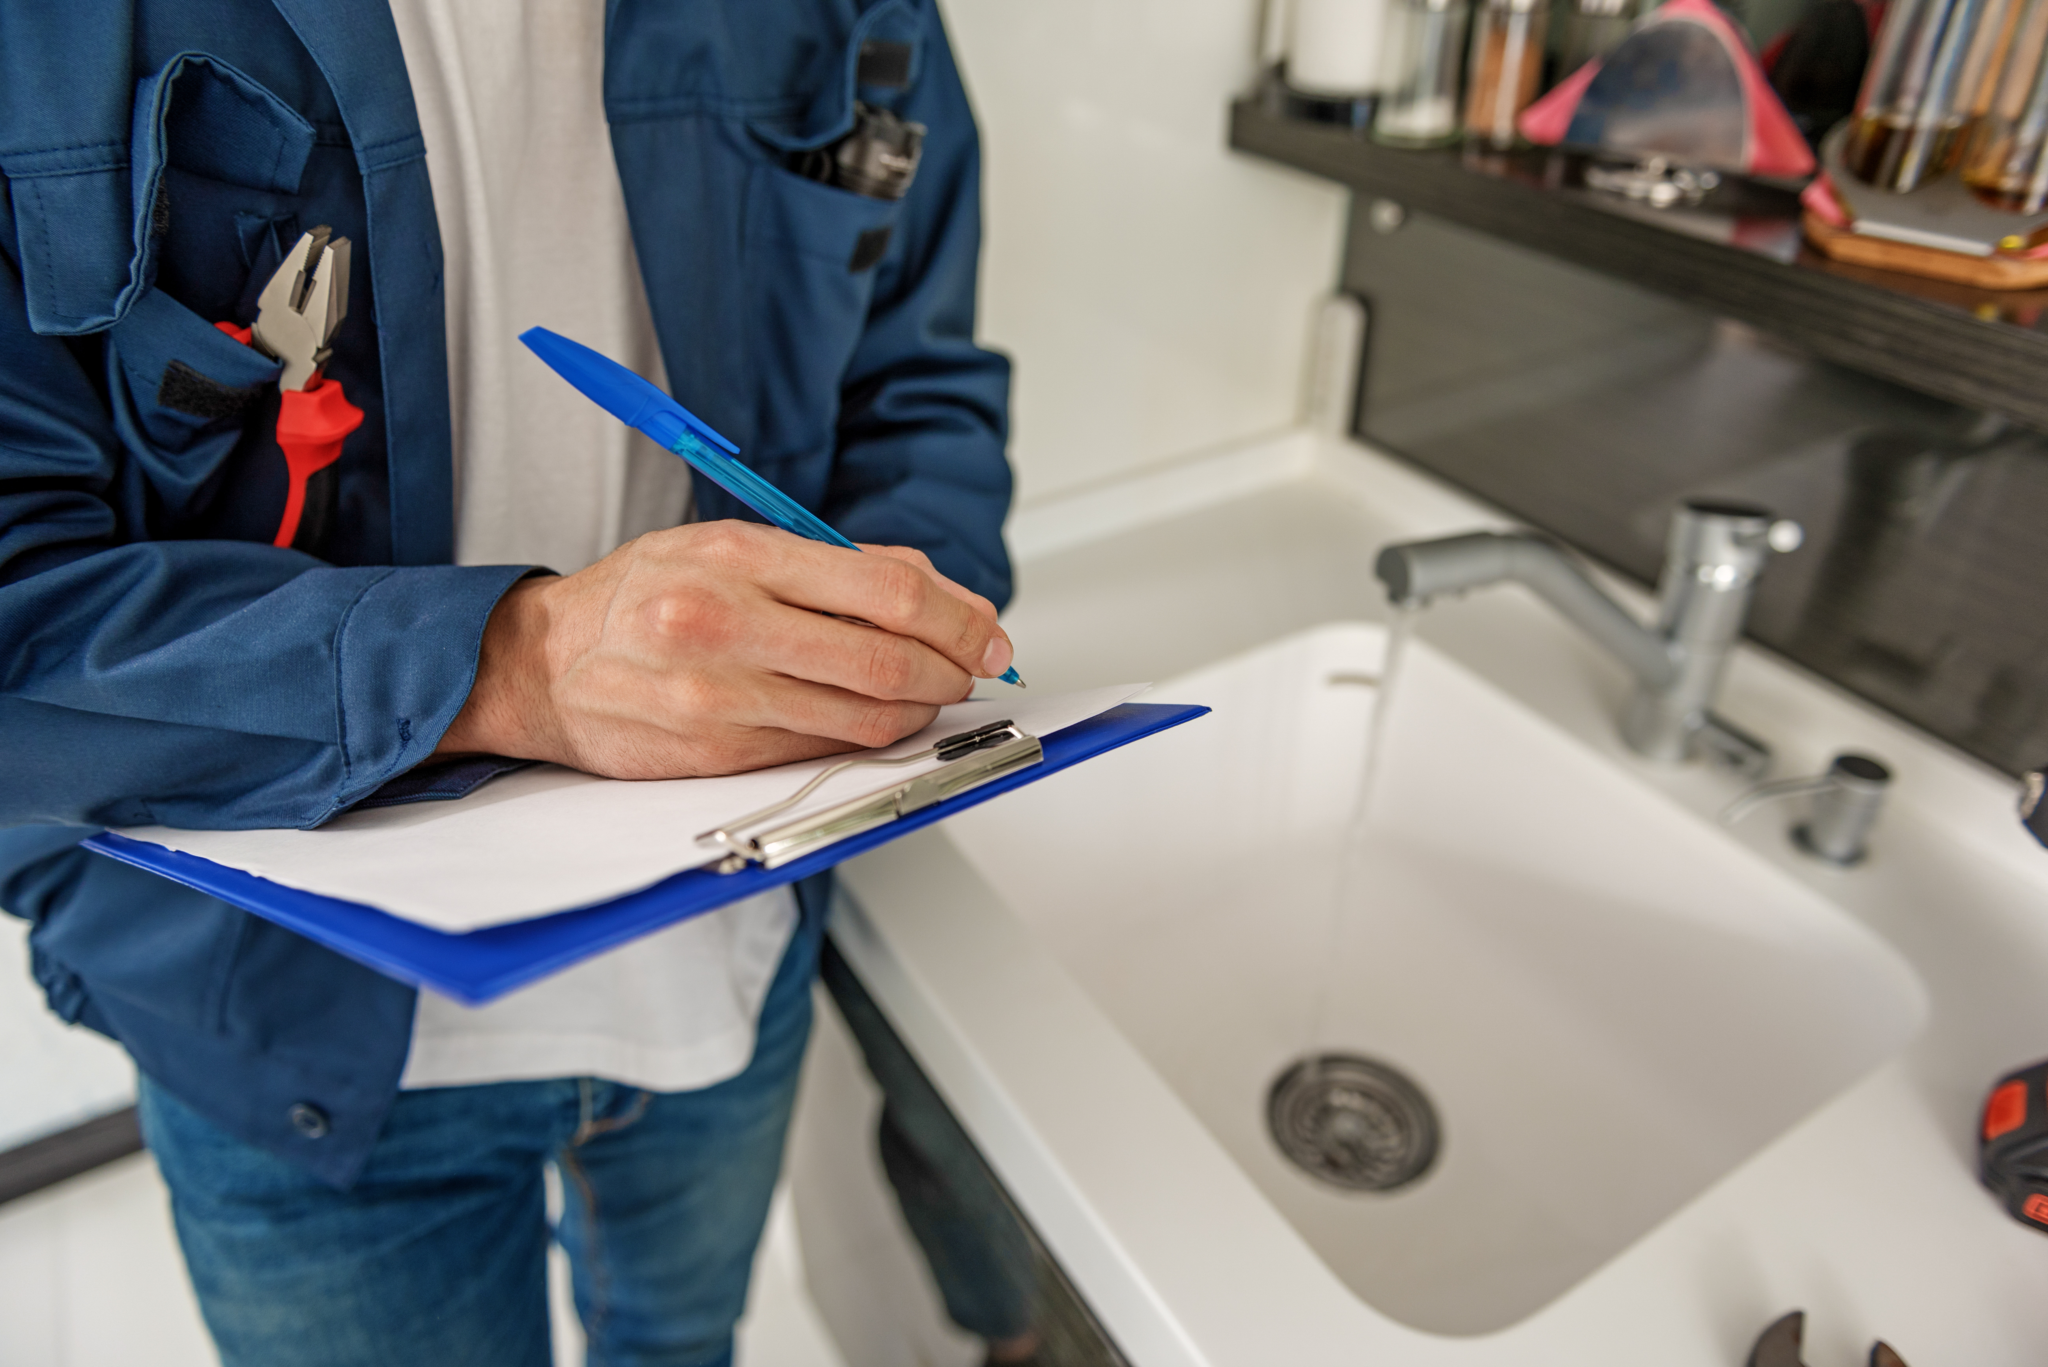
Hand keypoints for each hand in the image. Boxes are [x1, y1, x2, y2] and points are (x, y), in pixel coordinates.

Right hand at [435, 522, 1014, 778]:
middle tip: (971, 671)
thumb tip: (942, 595)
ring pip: (861, 718)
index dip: (957, 619)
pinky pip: (819, 752)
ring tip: (928, 697)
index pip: (888, 591)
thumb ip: (839, 566)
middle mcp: (727, 624)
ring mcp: (719, 697)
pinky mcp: (714, 755)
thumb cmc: (645, 597)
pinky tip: (872, 722)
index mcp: (740, 556)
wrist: (541, 663)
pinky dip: (863, 739)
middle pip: (886, 661)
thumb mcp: (734, 547)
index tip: (988, 635)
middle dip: (950, 671)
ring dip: (916, 713)